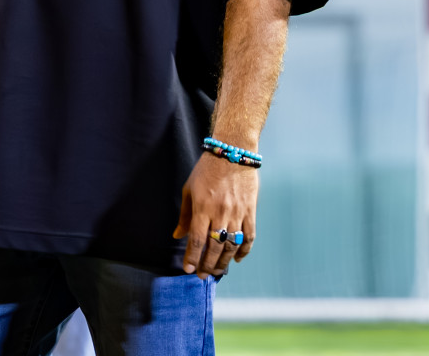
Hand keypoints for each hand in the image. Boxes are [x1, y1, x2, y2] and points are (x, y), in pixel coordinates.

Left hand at [173, 152, 257, 278]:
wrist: (232, 153)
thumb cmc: (206, 170)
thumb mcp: (189, 190)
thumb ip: (185, 215)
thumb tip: (177, 236)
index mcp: (202, 208)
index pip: (197, 239)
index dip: (193, 257)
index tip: (189, 269)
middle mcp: (220, 213)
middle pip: (214, 246)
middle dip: (207, 264)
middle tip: (202, 275)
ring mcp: (237, 213)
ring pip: (232, 245)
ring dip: (224, 261)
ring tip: (217, 270)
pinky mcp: (250, 211)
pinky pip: (249, 236)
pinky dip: (244, 251)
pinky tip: (237, 259)